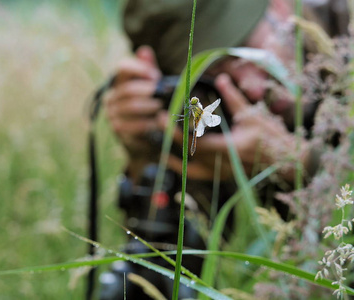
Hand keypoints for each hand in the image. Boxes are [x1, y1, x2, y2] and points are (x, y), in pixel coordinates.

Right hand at [103, 46, 162, 155]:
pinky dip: (149, 122)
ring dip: (150, 107)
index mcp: (118, 82)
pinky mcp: (118, 129)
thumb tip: (144, 51)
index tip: (156, 76)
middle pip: (128, 89)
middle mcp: (111, 96)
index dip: (140, 69)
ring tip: (160, 107)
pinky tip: (157, 122)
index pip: (122, 67)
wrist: (143, 136)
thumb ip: (148, 69)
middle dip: (148, 91)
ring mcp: (112, 114)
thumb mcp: (150, 87)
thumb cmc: (147, 106)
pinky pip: (134, 124)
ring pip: (131, 106)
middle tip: (161, 94)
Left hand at [165, 74, 308, 182]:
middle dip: (171, 138)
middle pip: (189, 154)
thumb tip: (221, 78)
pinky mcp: (222, 176)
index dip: (177, 132)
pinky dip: (183, 168)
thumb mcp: (252, 115)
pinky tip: (170, 160)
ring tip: (158, 140)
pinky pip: (197, 175)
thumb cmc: (272, 137)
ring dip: (173, 154)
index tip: (163, 118)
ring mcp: (222, 173)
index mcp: (231, 148)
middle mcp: (223, 164)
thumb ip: (233, 98)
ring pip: (189, 168)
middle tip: (158, 122)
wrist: (286, 161)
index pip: (196, 143)